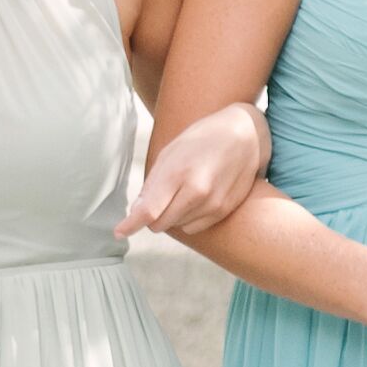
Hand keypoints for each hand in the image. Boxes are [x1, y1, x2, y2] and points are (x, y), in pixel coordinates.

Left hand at [127, 103, 270, 240]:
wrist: (246, 134)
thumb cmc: (202, 139)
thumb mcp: (171, 152)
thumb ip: (153, 184)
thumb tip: (137, 212)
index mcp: (178, 172)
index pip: (148, 211)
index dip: (130, 225)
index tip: (119, 232)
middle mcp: (197, 191)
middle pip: (160, 224)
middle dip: (152, 216)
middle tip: (159, 196)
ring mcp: (213, 203)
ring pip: (177, 227)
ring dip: (172, 216)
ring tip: (184, 190)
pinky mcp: (225, 210)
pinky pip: (195, 227)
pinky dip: (189, 218)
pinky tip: (197, 197)